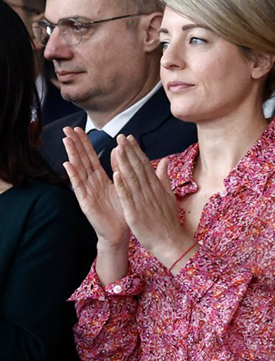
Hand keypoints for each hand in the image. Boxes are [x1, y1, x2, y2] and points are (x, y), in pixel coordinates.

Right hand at [62, 127, 128, 246]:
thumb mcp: (122, 186)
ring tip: (66, 140)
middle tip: (67, 128)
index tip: (79, 128)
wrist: (120, 232)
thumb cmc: (121, 210)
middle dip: (75, 144)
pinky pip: (78, 187)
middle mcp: (91, 183)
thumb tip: (117, 150)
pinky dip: (73, 175)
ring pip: (78, 170)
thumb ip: (118, 168)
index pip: (90, 157)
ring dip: (72, 155)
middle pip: (81, 160)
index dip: (85, 143)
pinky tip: (68, 165)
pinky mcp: (86, 202)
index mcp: (100, 178)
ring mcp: (87, 192)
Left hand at [111, 135, 191, 266]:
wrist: (170, 242)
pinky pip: (127, 197)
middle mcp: (150, 191)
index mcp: (156, 187)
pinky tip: (116, 174)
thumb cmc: (168, 221)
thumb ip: (164, 178)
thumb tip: (165, 161)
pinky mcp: (135, 213)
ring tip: (117, 148)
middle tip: (121, 136)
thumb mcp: (169, 196)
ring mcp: (142, 202)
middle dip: (129, 151)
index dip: (136, 150)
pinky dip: (122, 185)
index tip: (129, 138)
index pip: (145, 165)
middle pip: (138, 168)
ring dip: (124, 163)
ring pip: (132, 179)